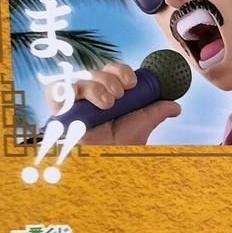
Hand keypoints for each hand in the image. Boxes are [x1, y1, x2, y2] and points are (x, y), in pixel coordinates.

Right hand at [53, 61, 180, 145]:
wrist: (108, 162)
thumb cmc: (121, 144)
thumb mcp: (143, 123)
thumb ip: (158, 111)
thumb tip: (176, 106)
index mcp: (109, 94)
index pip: (111, 70)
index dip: (121, 70)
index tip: (132, 83)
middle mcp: (91, 96)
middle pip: (96, 71)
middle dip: (110, 79)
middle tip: (120, 96)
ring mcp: (74, 103)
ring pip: (81, 79)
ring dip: (96, 87)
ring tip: (107, 105)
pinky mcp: (59, 111)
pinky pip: (55, 89)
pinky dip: (66, 89)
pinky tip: (79, 100)